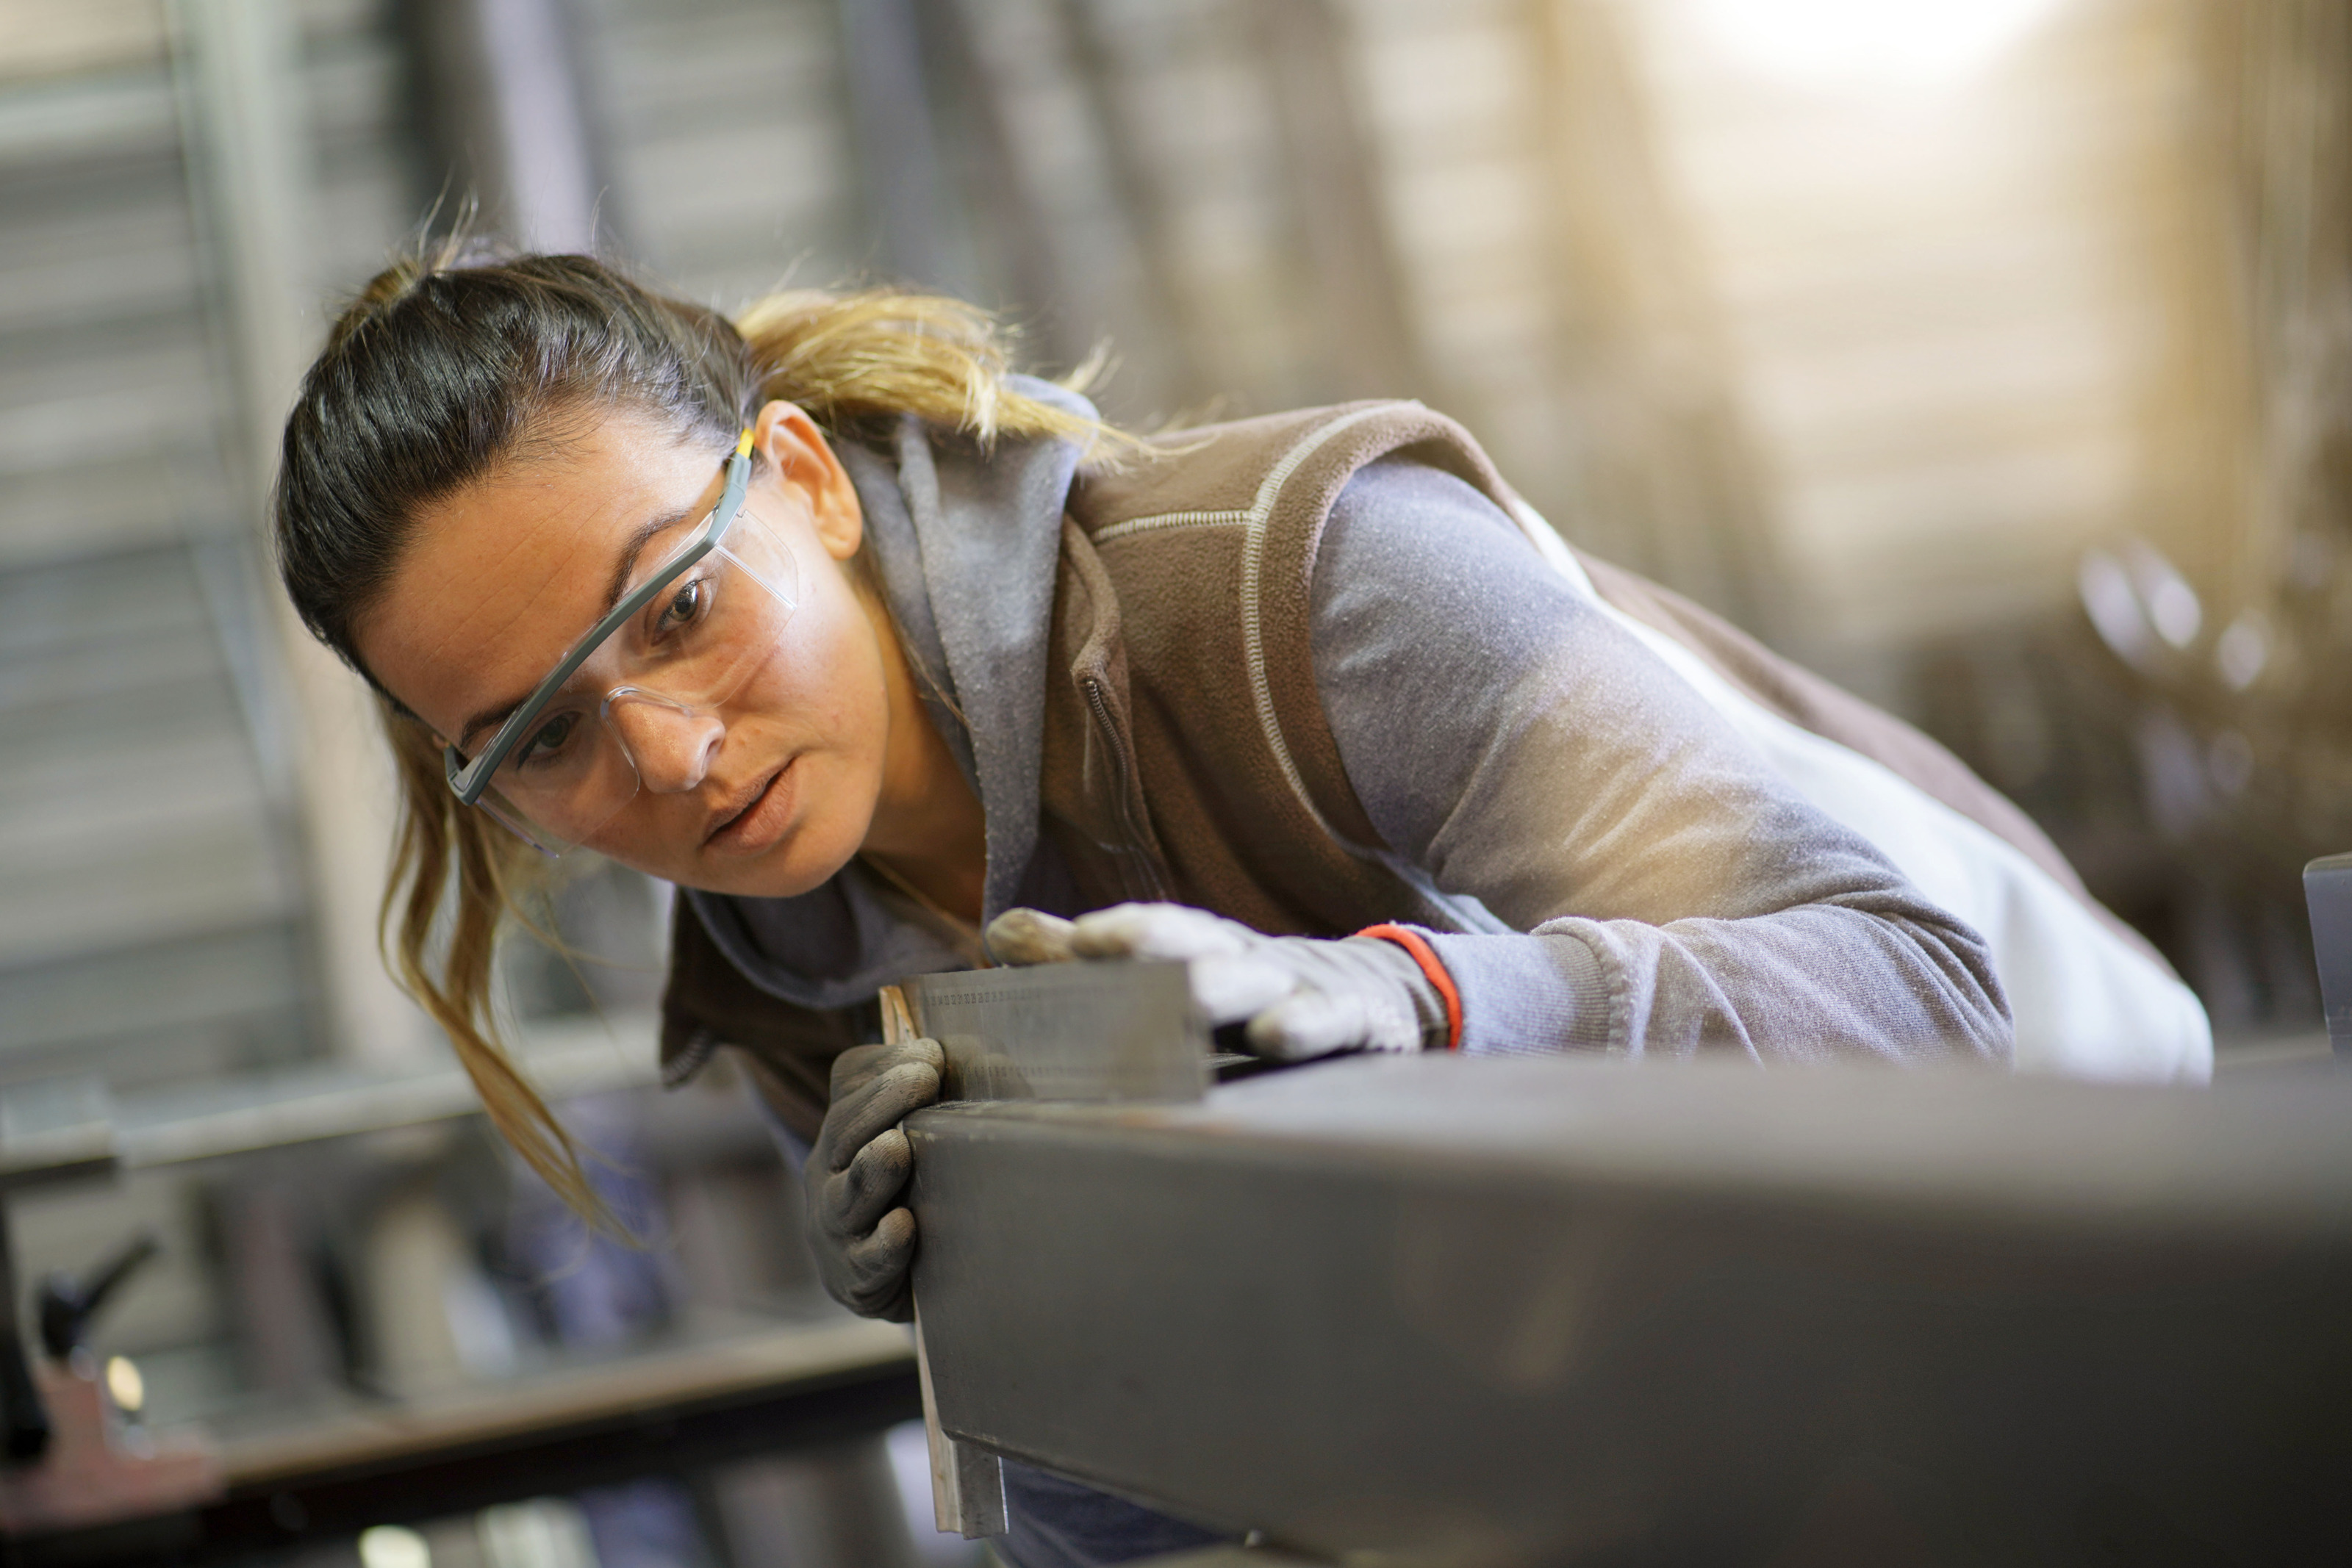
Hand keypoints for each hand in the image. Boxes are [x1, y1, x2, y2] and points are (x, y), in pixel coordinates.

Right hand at [803, 1035, 943, 1320]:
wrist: (879, 1276)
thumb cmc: (914, 1185)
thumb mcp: (926, 1132)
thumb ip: (957, 1094)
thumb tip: (991, 1060)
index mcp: (846, 1125)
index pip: (851, 1080)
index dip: (885, 1063)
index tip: (930, 1054)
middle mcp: (830, 1170)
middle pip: (844, 1130)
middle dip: (884, 1102)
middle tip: (922, 1080)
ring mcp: (837, 1225)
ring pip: (846, 1196)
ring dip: (872, 1170)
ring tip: (895, 1148)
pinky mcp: (856, 1275)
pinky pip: (867, 1260)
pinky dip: (884, 1244)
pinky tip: (903, 1226)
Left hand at [985, 903, 1448, 1059]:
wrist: (1386, 996)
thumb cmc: (1257, 991)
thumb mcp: (1178, 972)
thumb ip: (1087, 960)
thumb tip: (998, 932)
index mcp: (1199, 947)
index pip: (1144, 933)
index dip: (1100, 933)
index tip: (1046, 940)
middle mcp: (1244, 959)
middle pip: (1195, 940)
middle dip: (1147, 938)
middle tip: (1096, 943)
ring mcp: (1300, 989)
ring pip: (1256, 980)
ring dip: (1219, 983)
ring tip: (1185, 994)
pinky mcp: (1356, 1026)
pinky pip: (1329, 1023)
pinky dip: (1302, 1026)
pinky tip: (1276, 1035)